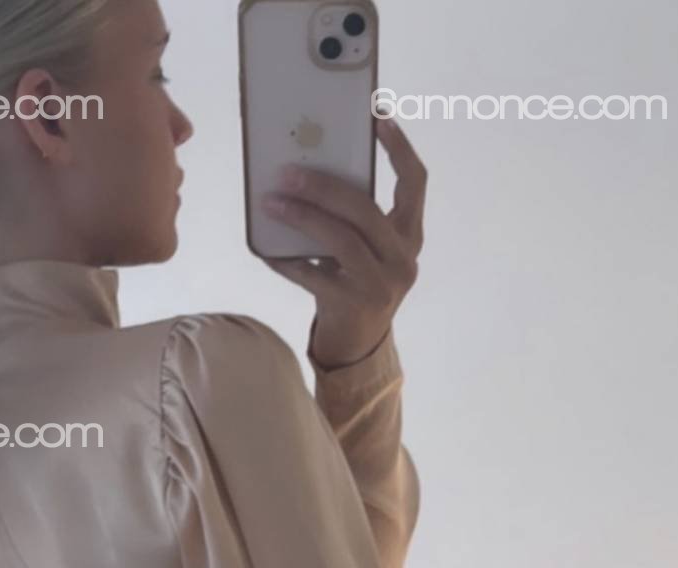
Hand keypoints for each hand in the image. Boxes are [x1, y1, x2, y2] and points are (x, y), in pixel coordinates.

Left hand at [259, 116, 426, 370]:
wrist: (359, 342)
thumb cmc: (359, 281)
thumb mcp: (371, 247)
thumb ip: (357, 215)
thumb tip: (309, 167)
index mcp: (411, 234)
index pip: (414, 182)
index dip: (398, 146)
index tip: (376, 114)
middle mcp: (403, 259)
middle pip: (364, 210)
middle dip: (324, 187)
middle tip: (288, 171)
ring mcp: (381, 285)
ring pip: (340, 240)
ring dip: (302, 217)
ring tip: (271, 202)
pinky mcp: (352, 306)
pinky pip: (312, 276)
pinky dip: (285, 260)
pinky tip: (263, 248)